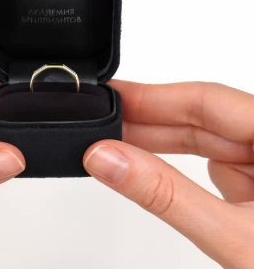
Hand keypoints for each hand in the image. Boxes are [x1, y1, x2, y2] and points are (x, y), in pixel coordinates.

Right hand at [84, 80, 253, 268]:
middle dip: (147, 120)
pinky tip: (146, 166)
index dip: (151, 94)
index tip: (110, 95)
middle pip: (201, 116)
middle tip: (99, 123)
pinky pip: (207, 160)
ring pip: (201, 138)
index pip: (207, 100)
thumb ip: (165, 195)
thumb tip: (108, 159)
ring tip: (112, 144)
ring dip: (155, 143)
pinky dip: (173, 164)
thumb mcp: (236, 241)